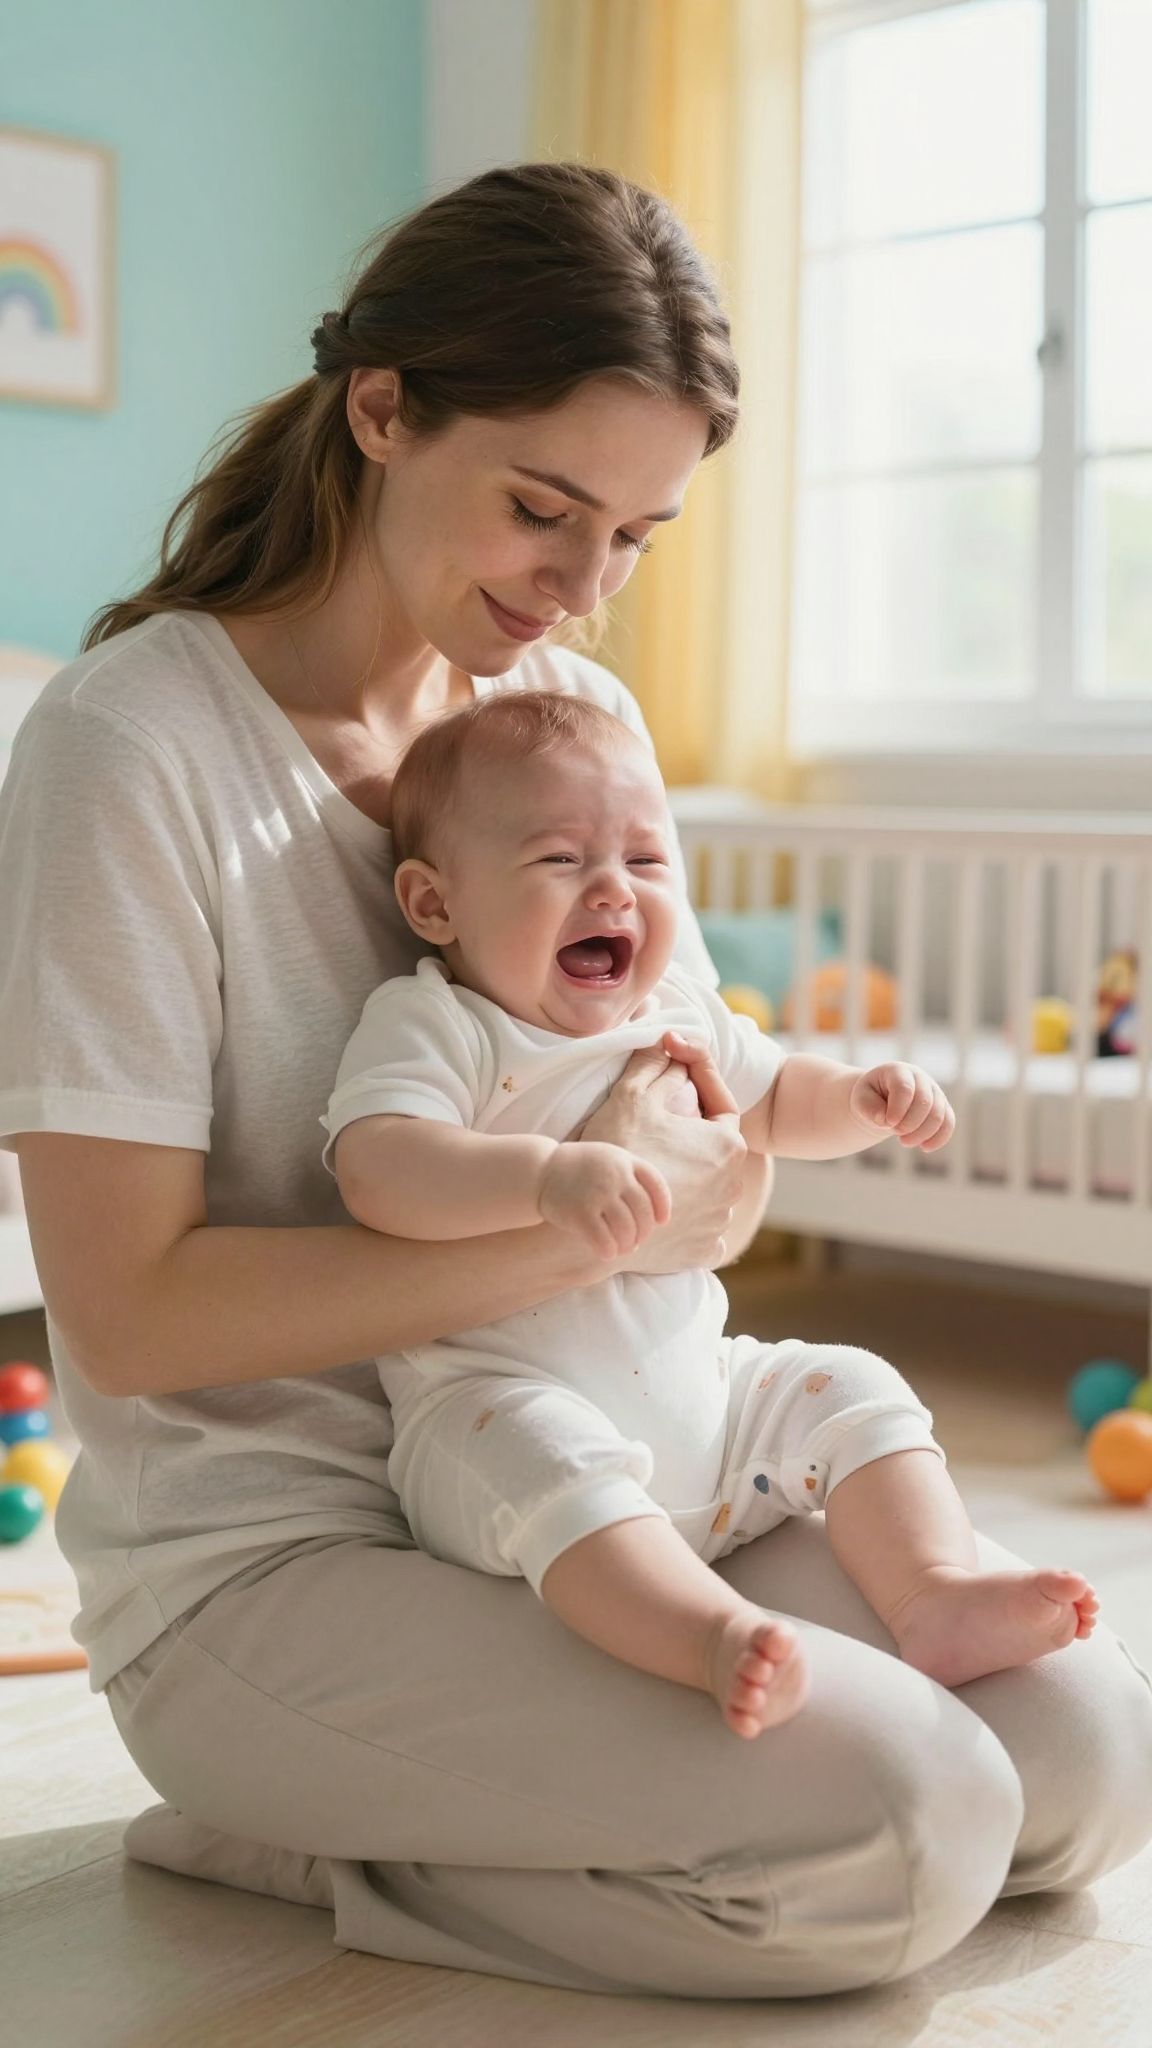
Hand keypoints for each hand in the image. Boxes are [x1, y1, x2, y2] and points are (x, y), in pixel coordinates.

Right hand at [539, 1142, 671, 1258]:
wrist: (540, 1171)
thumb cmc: (577, 1170)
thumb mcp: (607, 1160)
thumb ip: (630, 1178)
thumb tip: (653, 1222)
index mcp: (624, 1161)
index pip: (656, 1185)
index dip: (663, 1206)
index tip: (661, 1222)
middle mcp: (615, 1175)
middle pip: (643, 1212)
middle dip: (643, 1232)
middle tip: (635, 1241)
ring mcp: (598, 1194)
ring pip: (627, 1229)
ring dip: (627, 1245)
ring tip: (621, 1249)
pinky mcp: (580, 1213)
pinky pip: (604, 1240)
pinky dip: (609, 1251)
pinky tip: (606, 1253)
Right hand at [577, 1033, 746, 1271]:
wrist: (597, 1219)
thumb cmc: (618, 1153)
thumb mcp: (632, 1096)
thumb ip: (654, 1064)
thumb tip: (667, 1040)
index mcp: (727, 1144)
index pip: (721, 1102)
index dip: (698, 1083)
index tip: (676, 1073)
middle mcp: (734, 1185)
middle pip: (718, 1149)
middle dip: (695, 1134)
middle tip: (663, 1123)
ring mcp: (721, 1221)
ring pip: (712, 1190)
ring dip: (693, 1178)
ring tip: (661, 1165)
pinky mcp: (705, 1250)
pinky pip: (703, 1229)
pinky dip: (689, 1219)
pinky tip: (666, 1209)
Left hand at [849, 1063, 954, 1151]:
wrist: (883, 1099)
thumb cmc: (871, 1098)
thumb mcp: (861, 1100)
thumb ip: (869, 1108)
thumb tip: (885, 1120)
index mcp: (898, 1071)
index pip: (904, 1088)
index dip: (898, 1108)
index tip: (888, 1123)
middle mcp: (920, 1079)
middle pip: (925, 1102)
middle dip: (910, 1124)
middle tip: (896, 1134)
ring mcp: (934, 1092)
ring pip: (938, 1115)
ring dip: (922, 1134)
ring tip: (904, 1141)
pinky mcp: (942, 1108)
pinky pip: (948, 1123)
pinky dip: (939, 1138)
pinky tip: (924, 1148)